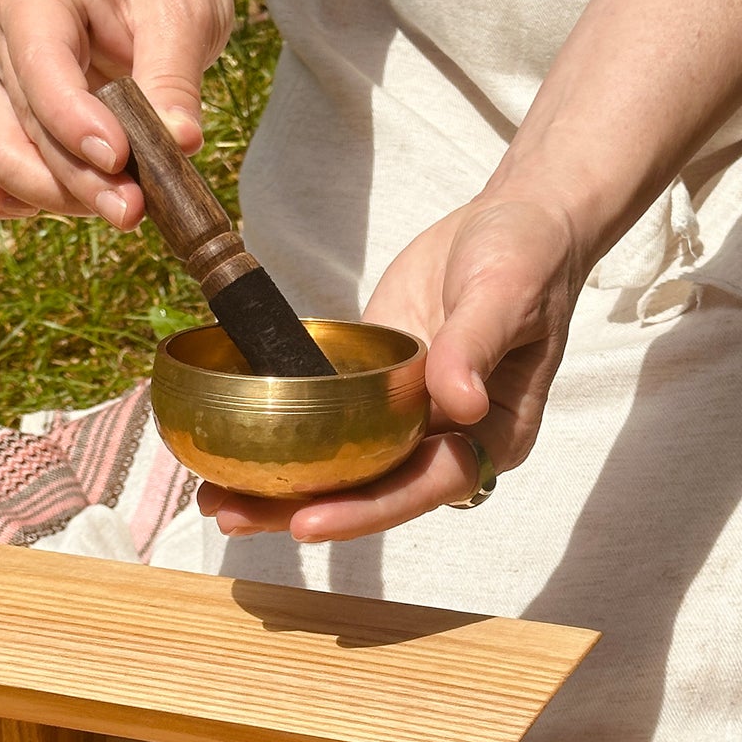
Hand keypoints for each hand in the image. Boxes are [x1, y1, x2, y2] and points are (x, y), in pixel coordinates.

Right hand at [0, 0, 239, 226]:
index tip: (120, 157)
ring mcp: (5, 87)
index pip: (40, 68)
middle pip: (28, 129)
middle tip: (135, 209)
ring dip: (60, 197)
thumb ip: (175, 80)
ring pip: (5, 162)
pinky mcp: (14, 125)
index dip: (73, 122)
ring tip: (124, 207)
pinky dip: (12, 200)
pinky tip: (61, 209)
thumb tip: (181, 143)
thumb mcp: (184, 13)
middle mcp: (6, 40)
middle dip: (81, 178)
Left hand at [199, 196, 586, 539]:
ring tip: (215, 500)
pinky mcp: (376, 392)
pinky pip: (328, 425)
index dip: (367, 509)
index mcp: (492, 435)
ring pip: (344, 468)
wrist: (514, 220)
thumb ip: (476, 346)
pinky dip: (283, 439)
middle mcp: (447, 440)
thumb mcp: (507, 293)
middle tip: (233, 517)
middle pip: (373, 491)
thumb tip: (461, 402)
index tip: (308, 521)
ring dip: (281, 487)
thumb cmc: (527, 256)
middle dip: (303, 509)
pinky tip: (231, 450)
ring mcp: (409, 420)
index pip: (424, 486)